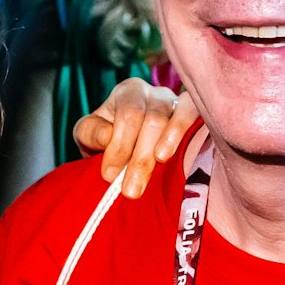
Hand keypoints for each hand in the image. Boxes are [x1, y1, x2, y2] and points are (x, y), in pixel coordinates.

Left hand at [73, 78, 197, 197]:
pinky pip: (193, 114)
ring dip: (162, 147)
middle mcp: (154, 94)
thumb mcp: (90, 135)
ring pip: (170, 121)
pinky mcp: (195, 114)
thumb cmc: (111, 139)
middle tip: (131, 191)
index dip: (120, 146)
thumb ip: (91, 133)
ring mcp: (177, 103)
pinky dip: (181, 131)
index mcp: (128, 94)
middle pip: (151, 120)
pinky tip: (172, 153)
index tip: (109, 175)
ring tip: (156, 167)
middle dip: (139, 158)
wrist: (134, 149)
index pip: (128, 115)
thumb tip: (107, 136)